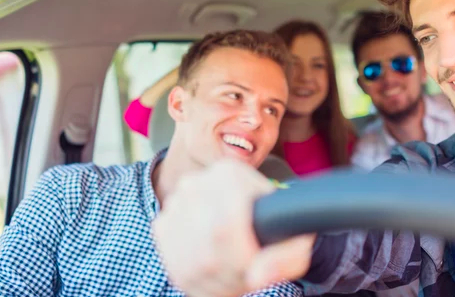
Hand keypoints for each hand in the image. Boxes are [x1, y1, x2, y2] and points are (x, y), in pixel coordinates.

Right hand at [152, 159, 315, 296]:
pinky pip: (178, 267)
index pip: (227, 226)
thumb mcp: (294, 239)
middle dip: (233, 270)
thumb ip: (287, 258)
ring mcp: (175, 204)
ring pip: (194, 261)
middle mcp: (195, 182)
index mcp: (229, 173)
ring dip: (218, 278)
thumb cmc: (273, 228)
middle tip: (248, 270)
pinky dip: (200, 281)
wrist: (246, 220)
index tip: (258, 262)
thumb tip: (257, 276)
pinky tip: (218, 272)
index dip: (245, 255)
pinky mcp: (161, 227)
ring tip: (235, 270)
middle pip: (210, 245)